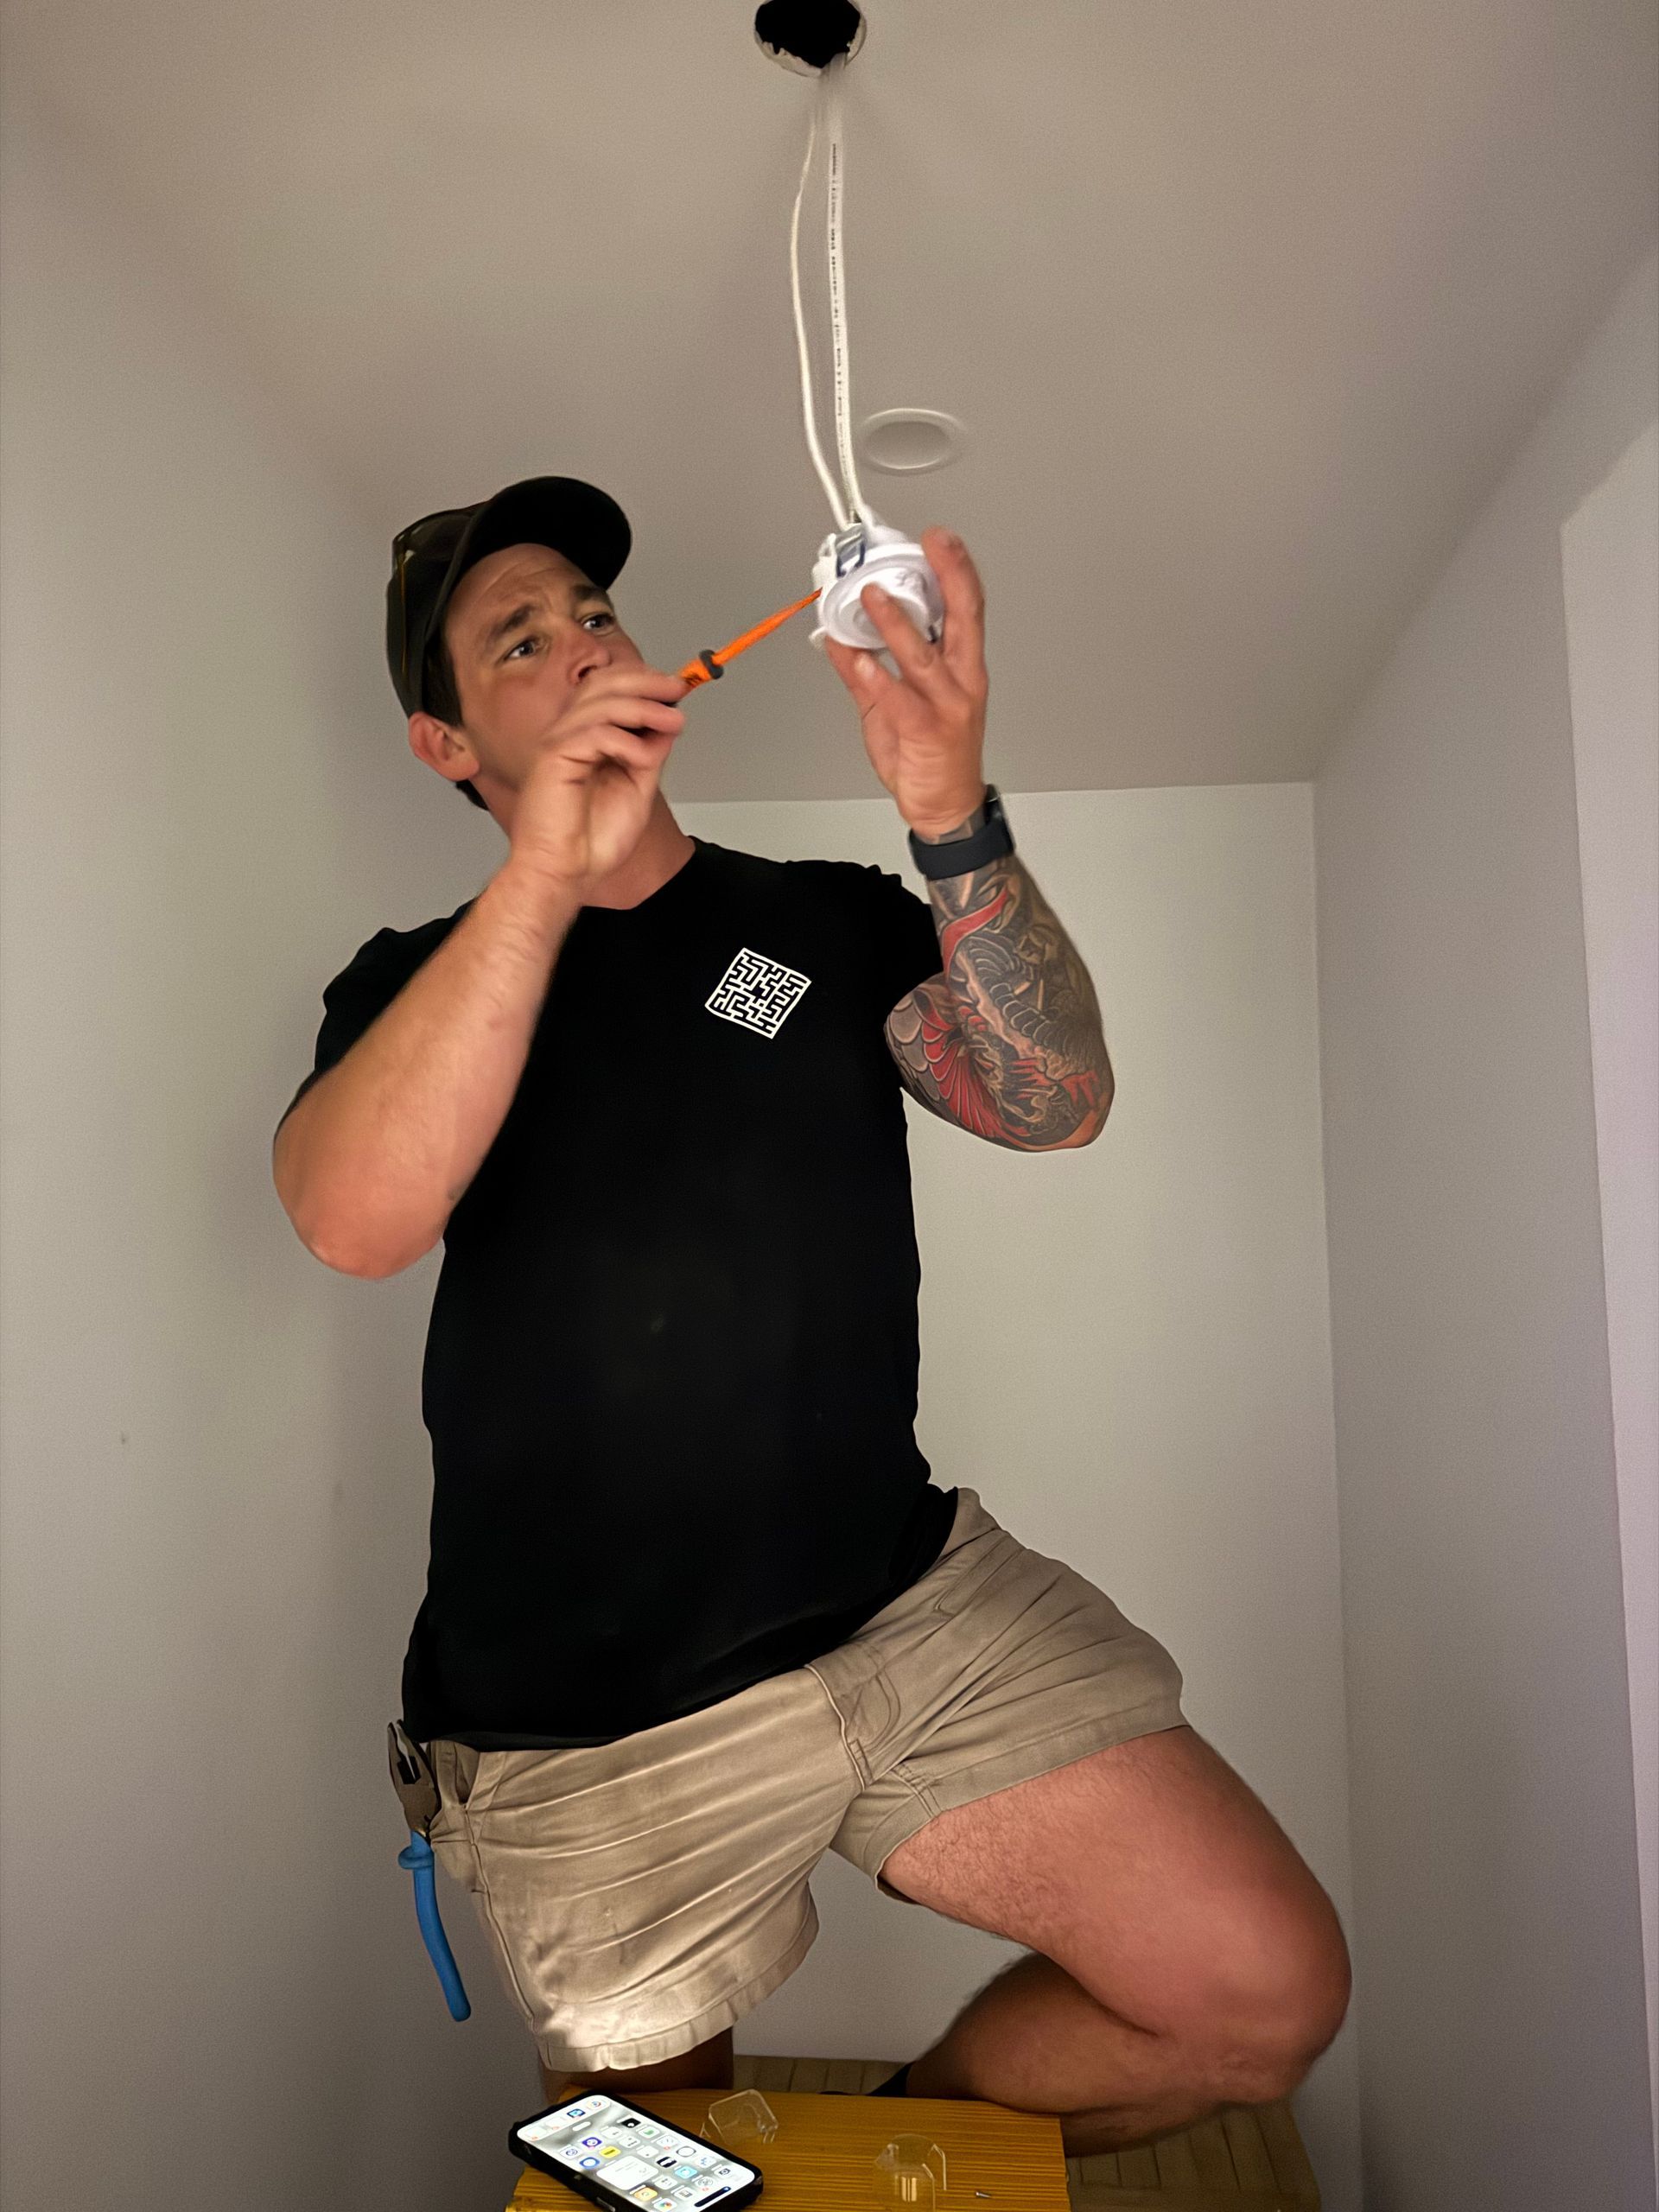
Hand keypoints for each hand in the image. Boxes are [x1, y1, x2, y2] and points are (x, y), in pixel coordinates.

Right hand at [507, 666, 687, 894]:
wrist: (566, 872)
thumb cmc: (590, 840)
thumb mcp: (636, 787)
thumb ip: (648, 753)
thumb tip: (667, 722)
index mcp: (583, 737)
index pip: (609, 689)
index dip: (643, 681)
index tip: (677, 689)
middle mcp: (568, 734)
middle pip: (602, 684)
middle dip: (645, 680)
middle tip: (678, 689)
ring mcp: (559, 744)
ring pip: (601, 703)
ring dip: (644, 707)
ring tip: (673, 720)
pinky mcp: (554, 759)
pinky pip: (595, 734)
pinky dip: (627, 742)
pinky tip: (643, 758)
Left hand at [822, 526, 988, 836]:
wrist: (943, 804)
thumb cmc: (929, 754)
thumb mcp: (891, 704)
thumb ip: (864, 669)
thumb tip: (837, 637)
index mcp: (961, 667)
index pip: (966, 609)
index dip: (957, 572)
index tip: (940, 541)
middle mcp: (961, 680)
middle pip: (963, 618)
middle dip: (950, 577)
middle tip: (933, 545)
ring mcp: (948, 705)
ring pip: (924, 655)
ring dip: (897, 623)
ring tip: (873, 597)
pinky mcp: (928, 731)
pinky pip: (901, 698)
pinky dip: (879, 676)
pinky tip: (861, 658)